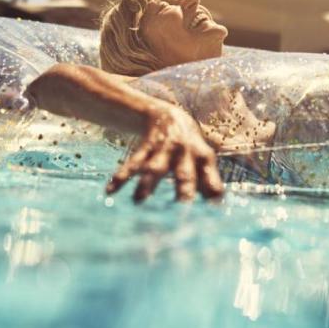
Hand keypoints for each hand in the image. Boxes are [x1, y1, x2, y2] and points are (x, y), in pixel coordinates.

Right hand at [106, 105, 224, 202]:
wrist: (168, 116)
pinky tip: (110, 191)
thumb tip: (218, 203)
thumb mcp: (203, 160)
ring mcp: (165, 149)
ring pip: (155, 168)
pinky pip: (133, 163)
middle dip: (184, 190)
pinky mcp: (146, 147)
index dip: (212, 192)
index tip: (212, 210)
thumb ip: (209, 182)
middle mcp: (186, 153)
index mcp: (203, 157)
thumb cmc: (190, 148)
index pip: (210, 178)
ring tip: (138, 201)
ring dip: (147, 184)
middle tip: (182, 207)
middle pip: (185, 174)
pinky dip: (122, 177)